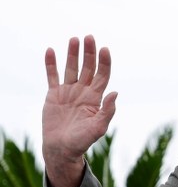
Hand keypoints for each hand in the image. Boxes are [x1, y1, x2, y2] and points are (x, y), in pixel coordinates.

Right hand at [42, 36, 117, 186]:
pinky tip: (51, 51)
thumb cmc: (82, 141)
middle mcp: (83, 92)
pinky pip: (52, 76)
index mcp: (96, 99)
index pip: (102, 75)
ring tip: (74, 39)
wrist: (62, 149)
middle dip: (89, 53)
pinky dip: (51, 64)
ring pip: (71, 68)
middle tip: (89, 37)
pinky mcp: (53, 95)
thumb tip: (116, 92)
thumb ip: (107, 110)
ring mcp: (68, 92)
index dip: (104, 62)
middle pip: (88, 68)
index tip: (104, 49)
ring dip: (72, 54)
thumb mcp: (98, 127)